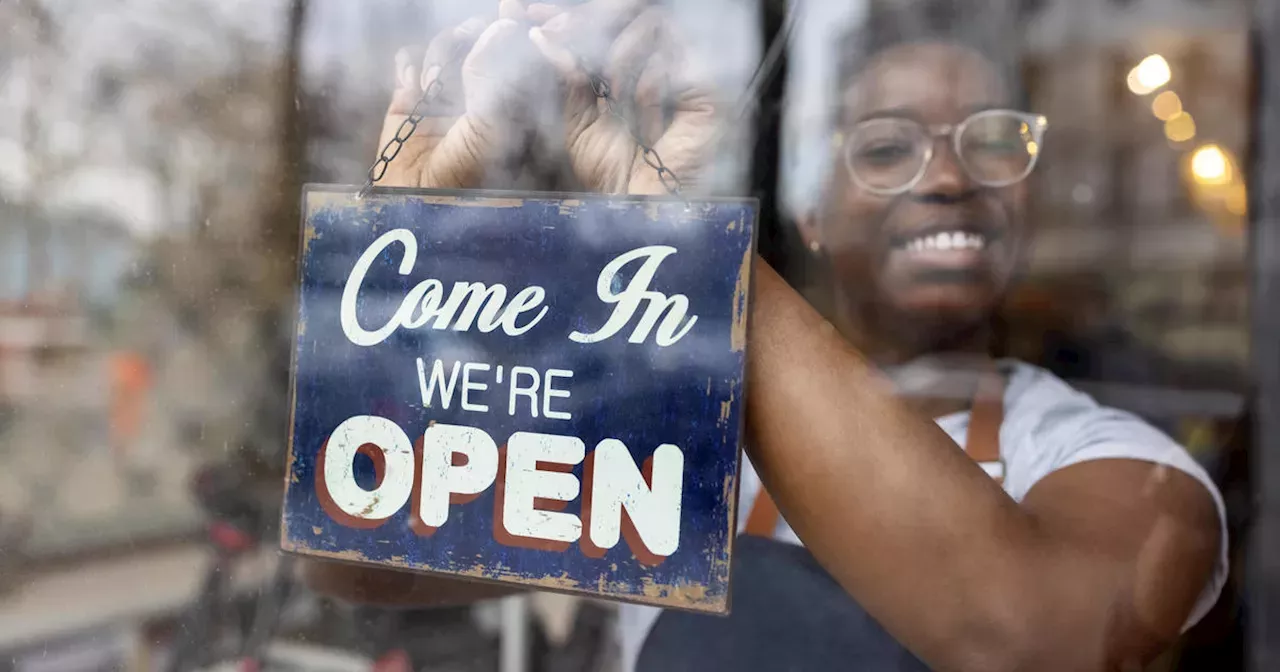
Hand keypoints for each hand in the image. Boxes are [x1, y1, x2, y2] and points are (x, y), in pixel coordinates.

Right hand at [377, 1, 552, 189]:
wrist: (415, 201)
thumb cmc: (463, 174)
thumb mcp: (487, 124)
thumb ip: (492, 74)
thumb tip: (502, 26)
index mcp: (508, 101)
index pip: (513, 53)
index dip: (511, 29)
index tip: (510, 9)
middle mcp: (476, 94)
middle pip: (477, 41)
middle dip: (471, 34)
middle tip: (469, 34)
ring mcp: (442, 94)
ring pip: (444, 45)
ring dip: (439, 53)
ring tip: (432, 85)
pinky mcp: (409, 98)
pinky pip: (409, 61)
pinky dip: (409, 64)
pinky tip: (413, 87)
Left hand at [527, 0, 722, 194]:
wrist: (640, 209)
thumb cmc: (613, 172)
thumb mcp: (579, 119)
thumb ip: (568, 76)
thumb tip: (541, 34)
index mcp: (633, 61)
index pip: (607, 18)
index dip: (570, 12)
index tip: (529, 12)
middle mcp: (663, 58)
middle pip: (631, 8)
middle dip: (585, 17)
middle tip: (551, 30)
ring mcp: (688, 69)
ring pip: (651, 22)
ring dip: (618, 52)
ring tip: (608, 91)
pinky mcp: (707, 88)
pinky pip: (670, 58)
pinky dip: (646, 78)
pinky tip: (636, 104)